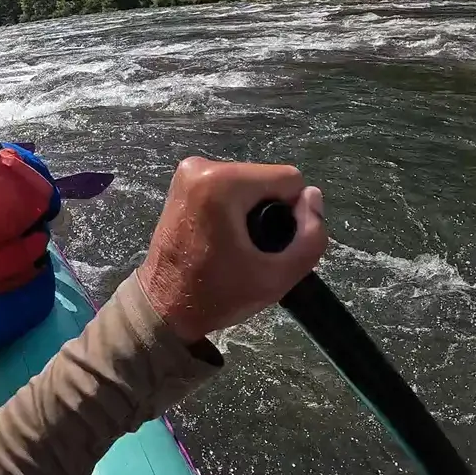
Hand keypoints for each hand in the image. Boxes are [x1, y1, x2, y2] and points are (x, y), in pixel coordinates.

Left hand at [137, 157, 326, 343]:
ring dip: (253, 212)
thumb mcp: (277, 277)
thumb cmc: (216, 296)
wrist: (163, 307)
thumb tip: (312, 196)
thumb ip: (311, 237)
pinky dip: (235, 209)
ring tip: (239, 246)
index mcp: (222, 183)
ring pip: (250, 183)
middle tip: (253, 250)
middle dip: (270, 212)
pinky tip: (225, 237)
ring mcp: (189, 172)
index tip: (271, 246)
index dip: (294, 214)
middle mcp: (201, 167)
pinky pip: (230, 187)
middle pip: (267, 180)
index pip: (289, 179)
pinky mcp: (183, 182)